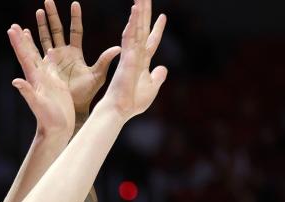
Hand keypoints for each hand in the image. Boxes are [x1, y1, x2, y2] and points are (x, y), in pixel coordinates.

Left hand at [8, 24, 75, 136]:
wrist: (58, 129)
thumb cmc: (48, 120)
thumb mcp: (38, 105)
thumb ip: (28, 93)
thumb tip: (16, 81)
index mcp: (35, 79)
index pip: (25, 57)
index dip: (18, 43)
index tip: (11, 29)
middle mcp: (39, 78)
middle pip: (29, 54)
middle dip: (22, 40)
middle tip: (14, 26)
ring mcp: (47, 80)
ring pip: (38, 57)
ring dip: (32, 44)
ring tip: (27, 31)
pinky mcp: (56, 84)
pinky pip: (51, 66)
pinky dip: (49, 56)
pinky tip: (49, 50)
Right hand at [35, 1, 120, 115]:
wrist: (74, 108)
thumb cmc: (86, 94)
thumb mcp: (97, 76)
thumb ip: (105, 60)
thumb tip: (118, 48)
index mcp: (75, 53)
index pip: (75, 30)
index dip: (75, 17)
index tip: (74, 3)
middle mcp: (63, 54)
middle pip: (56, 30)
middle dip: (52, 15)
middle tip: (47, 1)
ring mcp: (53, 60)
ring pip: (45, 38)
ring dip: (41, 24)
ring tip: (38, 11)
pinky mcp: (45, 68)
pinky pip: (36, 53)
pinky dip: (30, 42)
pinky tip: (24, 32)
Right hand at [96, 0, 167, 120]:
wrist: (121, 109)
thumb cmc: (133, 101)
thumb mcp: (152, 88)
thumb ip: (158, 77)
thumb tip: (164, 68)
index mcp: (143, 62)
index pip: (152, 41)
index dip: (157, 29)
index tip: (163, 16)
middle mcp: (136, 54)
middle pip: (143, 29)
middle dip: (145, 13)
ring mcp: (131, 54)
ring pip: (136, 28)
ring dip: (138, 12)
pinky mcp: (126, 56)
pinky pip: (130, 36)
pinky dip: (133, 23)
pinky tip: (135, 10)